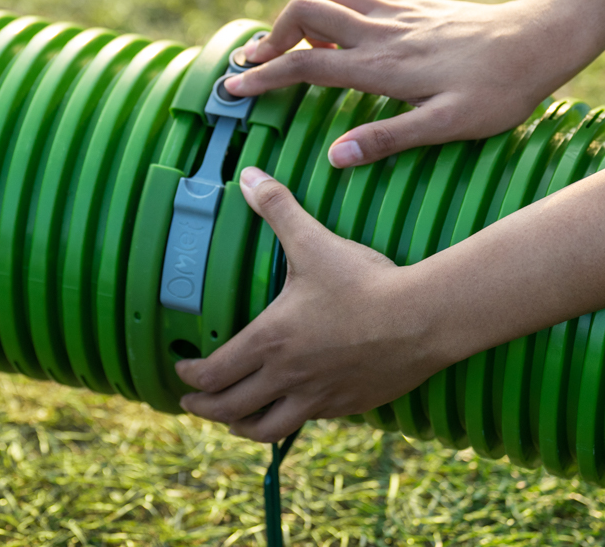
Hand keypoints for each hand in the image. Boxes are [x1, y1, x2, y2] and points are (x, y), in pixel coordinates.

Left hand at [175, 167, 451, 442]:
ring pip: (266, 428)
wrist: (421, 319)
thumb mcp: (313, 241)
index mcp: (269, 341)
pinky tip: (290, 408)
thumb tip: (249, 176)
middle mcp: (287, 377)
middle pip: (230, 409)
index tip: (183, 370)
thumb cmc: (362, 282)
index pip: (214, 373)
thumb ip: (278, 209)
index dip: (191, 375)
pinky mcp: (347, 406)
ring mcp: (317, 397)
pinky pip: (307, 422)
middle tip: (192, 403)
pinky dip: (287, 419)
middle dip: (205, 408)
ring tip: (233, 420)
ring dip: (241, 425)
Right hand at [224, 0, 583, 167]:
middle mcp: (381, 31)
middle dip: (273, 34)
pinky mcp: (414, 4)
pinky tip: (346, 35)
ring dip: (301, 14)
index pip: (305, 64)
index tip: (233, 88)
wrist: (542, 38)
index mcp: (381, 66)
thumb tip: (334, 158)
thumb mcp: (447, 126)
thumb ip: (388, 139)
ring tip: (294, 47)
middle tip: (260, 65)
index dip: (264, 76)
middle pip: (304, 10)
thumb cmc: (499, 90)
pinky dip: (337, 9)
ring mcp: (397, 12)